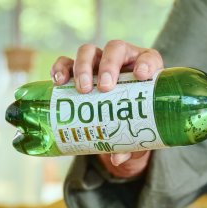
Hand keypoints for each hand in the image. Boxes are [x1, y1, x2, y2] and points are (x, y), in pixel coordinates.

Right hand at [50, 40, 163, 177]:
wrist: (118, 119)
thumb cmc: (136, 121)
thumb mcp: (138, 131)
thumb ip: (132, 144)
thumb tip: (117, 158)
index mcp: (145, 68)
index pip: (149, 58)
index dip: (146, 63)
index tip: (141, 75)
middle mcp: (122, 59)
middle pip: (114, 49)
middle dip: (109, 65)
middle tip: (105, 87)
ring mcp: (98, 62)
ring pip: (88, 52)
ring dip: (83, 66)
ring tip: (82, 88)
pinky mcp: (78, 69)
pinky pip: (66, 63)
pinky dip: (61, 68)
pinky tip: (58, 81)